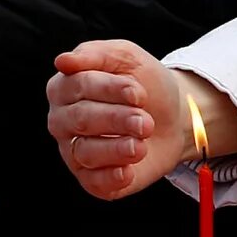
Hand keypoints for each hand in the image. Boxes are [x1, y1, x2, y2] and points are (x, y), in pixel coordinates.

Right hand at [42, 40, 236, 199]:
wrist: (174, 118)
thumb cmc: (144, 85)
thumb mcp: (126, 57)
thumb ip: (94, 54)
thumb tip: (62, 61)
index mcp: (64, 88)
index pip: (78, 86)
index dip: (111, 89)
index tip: (139, 93)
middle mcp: (63, 121)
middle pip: (81, 119)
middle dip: (118, 119)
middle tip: (145, 121)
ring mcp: (75, 152)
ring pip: (86, 152)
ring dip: (119, 147)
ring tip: (142, 142)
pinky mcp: (92, 179)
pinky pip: (94, 183)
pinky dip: (113, 177)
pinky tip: (129, 169)